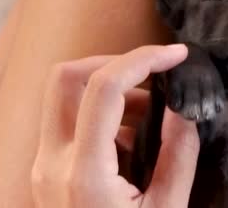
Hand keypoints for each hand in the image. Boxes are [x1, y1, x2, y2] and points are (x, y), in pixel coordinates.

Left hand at [31, 45, 199, 207]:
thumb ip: (179, 156)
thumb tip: (183, 108)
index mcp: (85, 172)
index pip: (105, 89)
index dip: (144, 60)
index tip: (176, 55)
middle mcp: (53, 163)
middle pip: (66, 78)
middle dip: (114, 62)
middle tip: (153, 72)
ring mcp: (44, 166)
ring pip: (64, 96)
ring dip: (109, 89)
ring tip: (152, 113)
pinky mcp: (47, 171)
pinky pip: (68, 122)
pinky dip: (102, 113)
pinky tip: (133, 138)